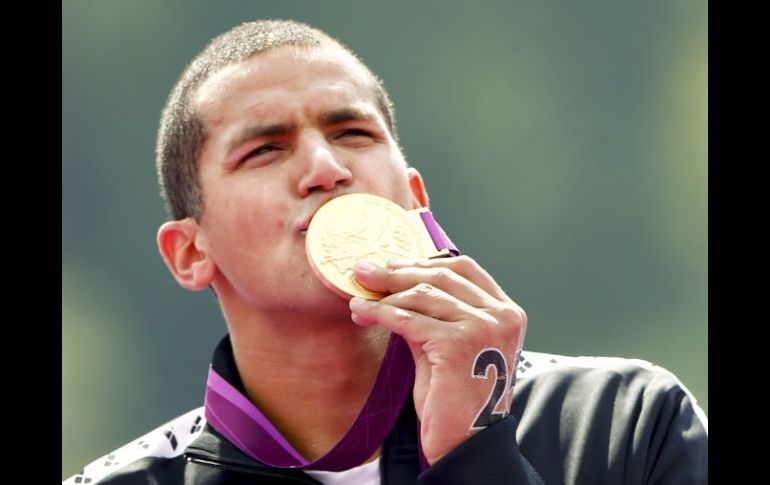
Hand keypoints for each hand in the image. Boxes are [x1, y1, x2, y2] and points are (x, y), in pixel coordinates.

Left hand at [349, 256, 526, 464]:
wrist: (464, 441)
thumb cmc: (456, 397)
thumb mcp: (448, 343)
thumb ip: (431, 313)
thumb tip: (392, 283)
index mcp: (506, 312)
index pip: (465, 269)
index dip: (425, 262)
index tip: (394, 264)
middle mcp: (500, 316)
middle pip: (441, 276)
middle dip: (397, 273)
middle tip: (364, 271)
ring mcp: (482, 327)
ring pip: (422, 296)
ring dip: (384, 295)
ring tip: (359, 299)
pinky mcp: (457, 344)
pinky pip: (408, 319)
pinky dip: (381, 313)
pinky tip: (363, 313)